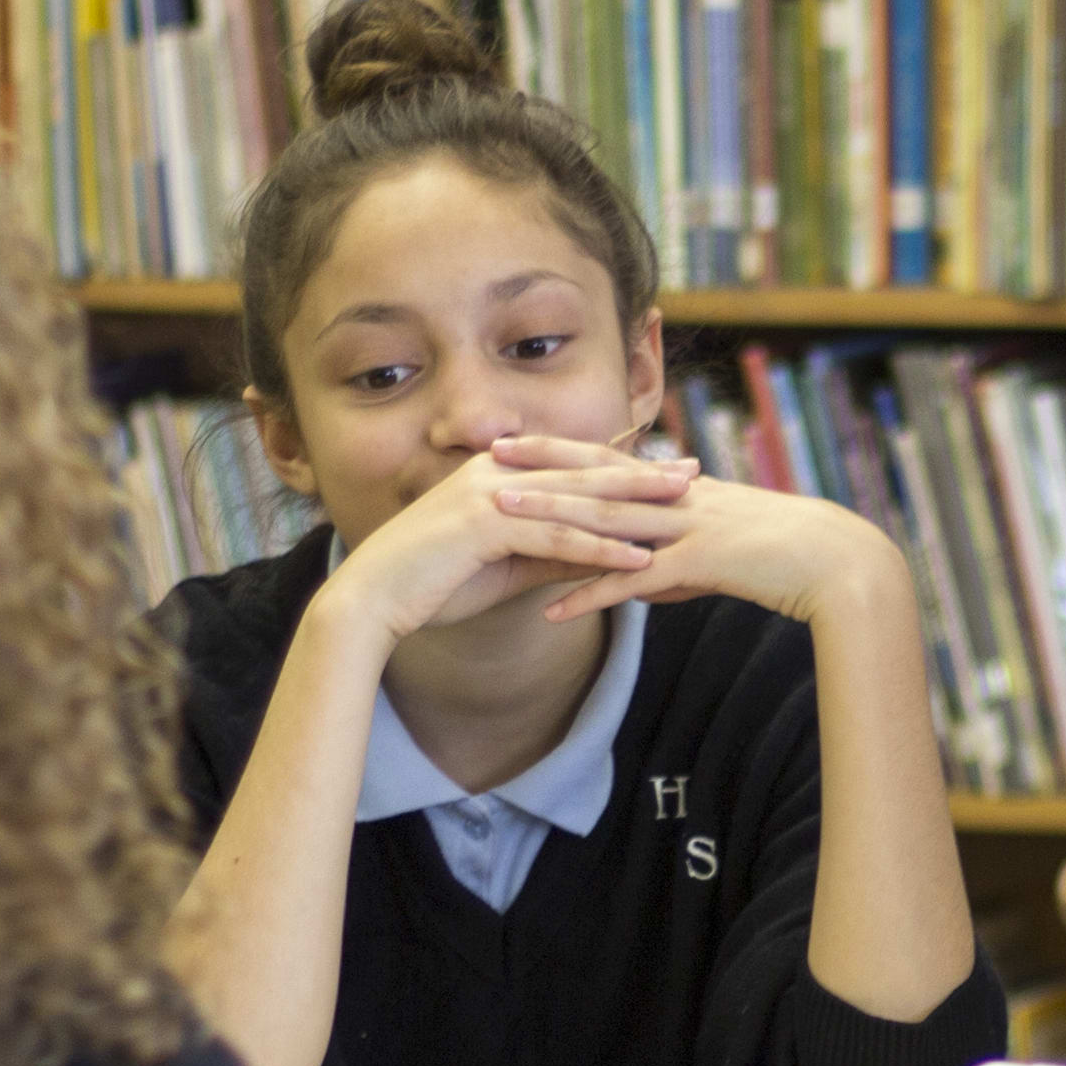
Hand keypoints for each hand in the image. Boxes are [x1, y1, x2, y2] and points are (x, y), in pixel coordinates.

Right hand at [324, 436, 693, 645]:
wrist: (372, 600)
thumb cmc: (432, 585)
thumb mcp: (504, 567)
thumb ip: (549, 556)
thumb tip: (598, 559)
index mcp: (498, 473)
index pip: (572, 466)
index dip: (622, 467)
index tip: (668, 471)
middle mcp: (497, 472)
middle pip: (584, 472)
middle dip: (642, 474)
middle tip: (694, 472)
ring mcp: (490, 494)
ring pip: (577, 500)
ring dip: (634, 506)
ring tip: (682, 510)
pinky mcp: (486, 526)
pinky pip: (557, 538)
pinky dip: (601, 549)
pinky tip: (638, 560)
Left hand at [529, 468, 905, 631]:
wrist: (839, 562)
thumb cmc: (787, 556)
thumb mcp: (722, 551)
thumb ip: (672, 563)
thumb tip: (635, 583)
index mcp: (681, 488)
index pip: (608, 461)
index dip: (559, 450)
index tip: (512, 443)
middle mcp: (679, 498)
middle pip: (596, 478)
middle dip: (538, 468)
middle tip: (483, 458)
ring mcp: (689, 527)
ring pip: (606, 519)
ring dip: (549, 517)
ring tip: (497, 516)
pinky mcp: (701, 564)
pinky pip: (635, 582)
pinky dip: (590, 596)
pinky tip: (550, 612)